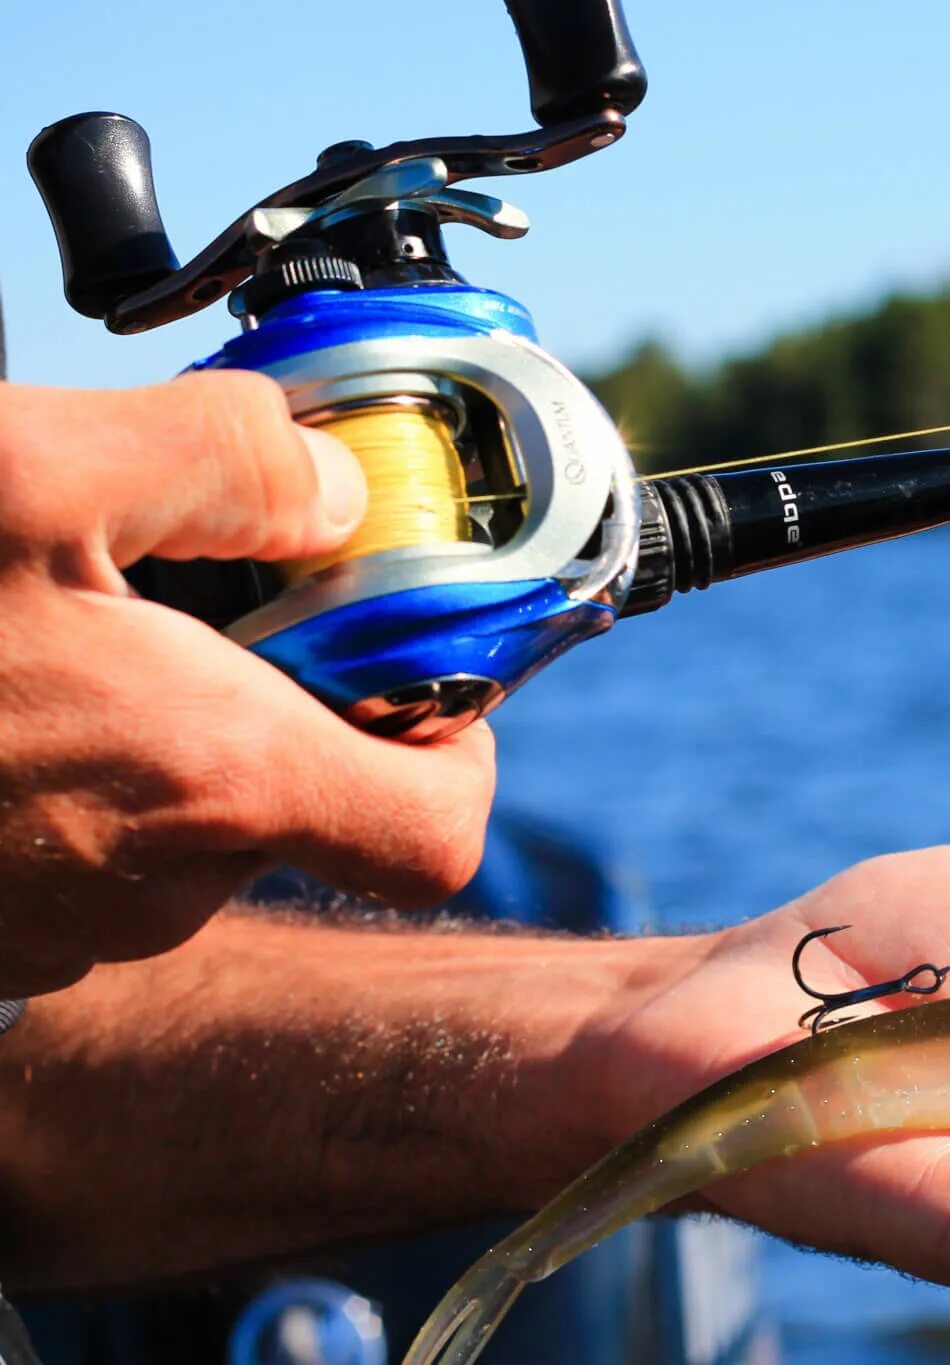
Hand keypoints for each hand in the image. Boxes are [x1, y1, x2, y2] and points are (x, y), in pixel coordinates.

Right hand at [0, 375, 493, 995]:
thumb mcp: (22, 469)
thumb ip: (219, 460)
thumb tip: (333, 481)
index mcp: (213, 781)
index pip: (438, 827)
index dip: (457, 740)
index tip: (406, 647)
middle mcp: (156, 886)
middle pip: (311, 799)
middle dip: (285, 686)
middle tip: (209, 579)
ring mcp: (59, 927)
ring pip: (191, 818)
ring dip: (168, 717)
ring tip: (69, 617)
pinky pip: (85, 845)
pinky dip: (79, 765)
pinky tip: (1, 683)